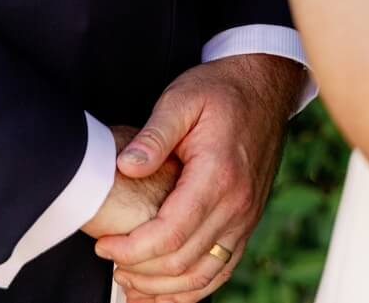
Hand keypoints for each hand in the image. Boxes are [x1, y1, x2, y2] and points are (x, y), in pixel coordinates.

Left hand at [95, 56, 304, 302]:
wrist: (266, 86)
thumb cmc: (222, 91)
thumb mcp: (182, 98)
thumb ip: (153, 134)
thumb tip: (125, 167)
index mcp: (219, 175)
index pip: (171, 234)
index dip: (131, 249)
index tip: (103, 245)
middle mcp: (238, 203)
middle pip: (184, 261)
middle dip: (140, 271)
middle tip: (109, 259)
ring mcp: (247, 215)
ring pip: (205, 275)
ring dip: (164, 287)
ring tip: (131, 280)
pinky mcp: (248, 219)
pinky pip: (223, 268)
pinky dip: (194, 288)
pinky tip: (166, 288)